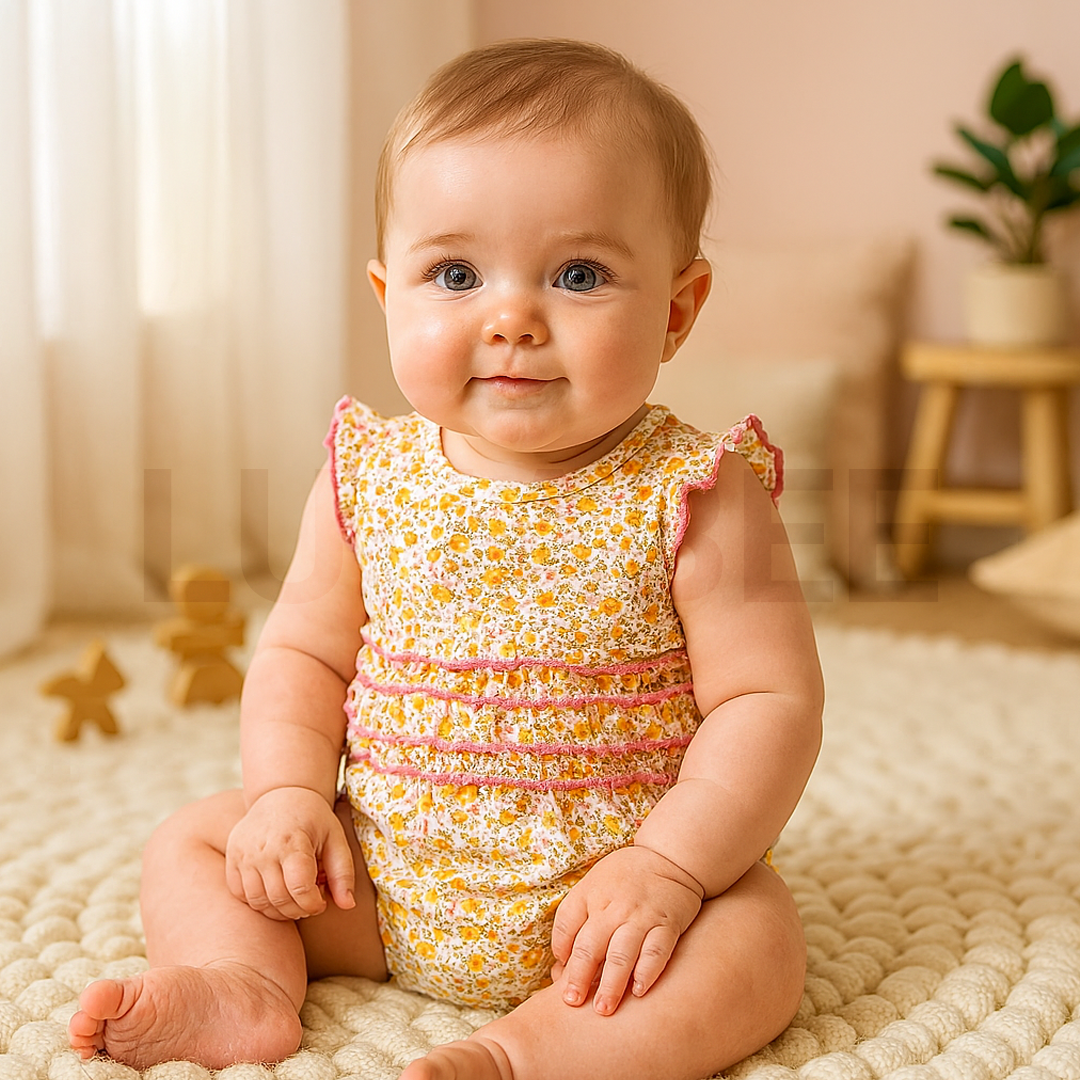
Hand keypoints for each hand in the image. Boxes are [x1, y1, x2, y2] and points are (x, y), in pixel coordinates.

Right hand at [225, 787, 355, 920]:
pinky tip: (275, 891)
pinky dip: (259, 902)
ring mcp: (243, 855)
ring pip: (258, 902)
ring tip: (294, 898)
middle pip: (279, 900)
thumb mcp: (336, 838)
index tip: (321, 902)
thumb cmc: (313, 819)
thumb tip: (348, 905)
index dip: (313, 904)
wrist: (281, 795)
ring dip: (279, 910)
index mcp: (293, 841)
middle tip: (308, 902)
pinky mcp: (231, 859)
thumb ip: (343, 873)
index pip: (300, 889)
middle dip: (298, 910)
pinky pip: (241, 895)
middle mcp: (263, 849)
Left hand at [550, 845, 703, 1015]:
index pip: (566, 928)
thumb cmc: (625, 877)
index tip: (561, 977)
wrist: (669, 857)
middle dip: (579, 977)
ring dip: (611, 984)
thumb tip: (561, 965)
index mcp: (590, 895)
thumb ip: (577, 919)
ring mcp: (641, 916)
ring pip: (621, 954)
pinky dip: (647, 972)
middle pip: (590, 946)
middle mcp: (613, 907)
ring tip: (603, 1008)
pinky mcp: (667, 924)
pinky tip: (639, 991)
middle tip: (573, 1002)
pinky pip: (656, 951)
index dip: (561, 954)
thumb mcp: (593, 886)